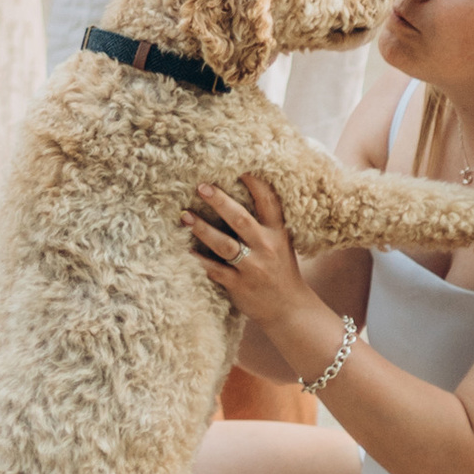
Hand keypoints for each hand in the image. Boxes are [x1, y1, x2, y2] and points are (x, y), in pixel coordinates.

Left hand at [185, 171, 322, 344]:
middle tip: (201, 186)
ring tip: (184, 216)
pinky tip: (185, 250)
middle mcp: (266, 247)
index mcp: (278, 232)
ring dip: (202, 229)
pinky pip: (214, 270)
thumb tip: (235, 191)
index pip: (268, 201)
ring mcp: (252, 267)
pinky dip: (199, 260)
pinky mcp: (239, 285)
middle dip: (220, 201)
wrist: (289, 309)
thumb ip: (264, 221)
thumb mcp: (281, 242)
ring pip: (224, 245)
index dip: (254, 182)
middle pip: (241, 219)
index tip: (238, 164)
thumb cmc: (281, 269)